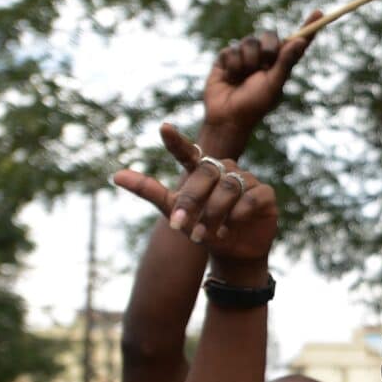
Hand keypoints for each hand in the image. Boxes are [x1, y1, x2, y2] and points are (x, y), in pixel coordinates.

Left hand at [113, 123, 278, 275]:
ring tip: (204, 235)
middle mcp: (224, 169)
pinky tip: (230, 228)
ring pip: (228, 188)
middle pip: (206, 173)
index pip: (188, 152)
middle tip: (180, 224)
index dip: (176, 141)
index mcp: (201, 170)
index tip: (163, 128)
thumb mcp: (174, 211)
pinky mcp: (265, 194)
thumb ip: (150, 191)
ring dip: (213, 214)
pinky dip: (237, 215)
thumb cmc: (202, 228)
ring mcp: (247, 180)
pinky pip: (250, 198)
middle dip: (192, 200)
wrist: (233, 252)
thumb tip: (116, 175)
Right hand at [200, 13, 319, 153]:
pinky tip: (229, 77)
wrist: (227, 117)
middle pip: (270, 35)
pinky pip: (231, 49)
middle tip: (263, 66)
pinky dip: (232, 65)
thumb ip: (285, 62)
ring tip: (242, 77)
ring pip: (249, 41)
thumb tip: (300, 41)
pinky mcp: (227, 58)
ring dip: (247, 60)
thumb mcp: (273, 85)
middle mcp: (265, 57)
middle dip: (267, 49)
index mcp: (281, 64)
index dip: (309, 27)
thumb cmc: (254, 105)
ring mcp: (245, 56)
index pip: (297, 42)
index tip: (320, 12)